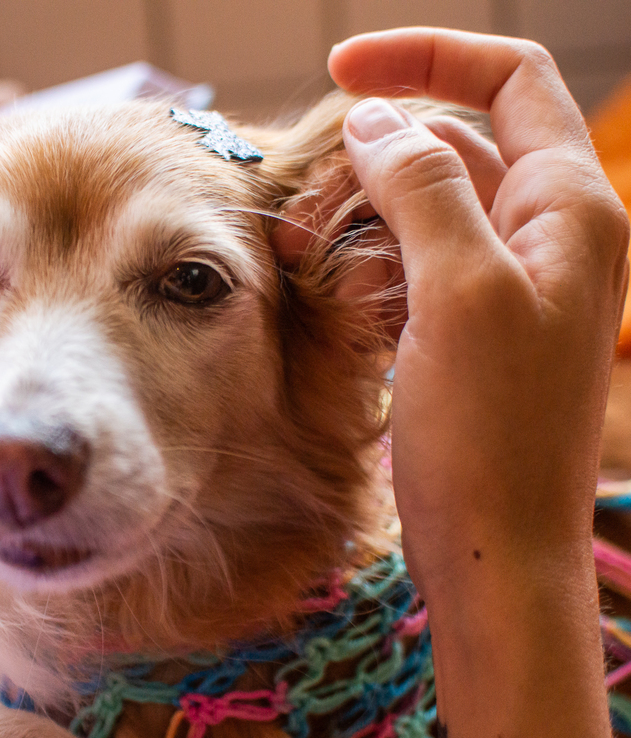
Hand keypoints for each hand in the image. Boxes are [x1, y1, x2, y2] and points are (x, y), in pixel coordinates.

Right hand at [328, 27, 627, 737]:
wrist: (494, 550)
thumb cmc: (489, 433)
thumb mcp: (456, 293)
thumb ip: (423, 188)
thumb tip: (378, 120)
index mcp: (567, 206)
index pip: (506, 78)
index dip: (424, 58)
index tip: (338, 74)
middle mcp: (545, 232)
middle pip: (448, 144)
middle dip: (368, 165)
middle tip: (299, 219)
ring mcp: (506, 281)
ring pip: (419, 206)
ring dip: (357, 221)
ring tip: (307, 268)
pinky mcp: (468, 325)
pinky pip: (411, 263)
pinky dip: (369, 268)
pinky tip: (344, 310)